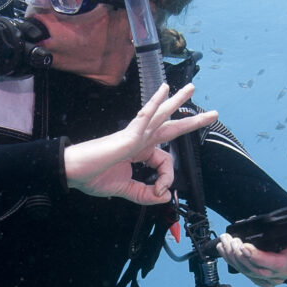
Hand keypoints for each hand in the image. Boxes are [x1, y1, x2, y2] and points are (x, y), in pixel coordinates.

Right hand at [63, 83, 217, 203]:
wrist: (73, 173)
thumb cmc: (93, 177)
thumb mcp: (125, 191)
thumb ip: (145, 195)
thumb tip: (165, 197)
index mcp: (139, 152)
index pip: (165, 162)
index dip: (167, 179)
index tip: (160, 192)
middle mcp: (139, 140)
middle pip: (171, 126)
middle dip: (192, 120)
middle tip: (213, 113)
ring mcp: (134, 135)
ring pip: (161, 114)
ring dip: (177, 101)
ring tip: (191, 88)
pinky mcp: (127, 135)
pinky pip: (144, 116)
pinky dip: (155, 103)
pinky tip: (164, 90)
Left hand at [216, 233, 286, 286]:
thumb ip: (281, 229)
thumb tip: (257, 221)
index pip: (275, 263)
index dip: (257, 256)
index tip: (244, 246)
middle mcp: (283, 274)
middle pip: (257, 270)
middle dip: (240, 255)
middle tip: (231, 241)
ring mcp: (272, 280)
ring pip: (248, 273)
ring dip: (233, 257)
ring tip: (224, 242)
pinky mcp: (262, 281)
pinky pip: (245, 274)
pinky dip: (232, 262)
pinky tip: (224, 251)